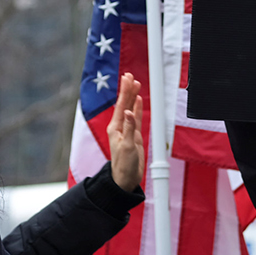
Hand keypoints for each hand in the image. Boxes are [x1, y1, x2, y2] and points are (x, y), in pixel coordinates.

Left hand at [106, 73, 143, 192]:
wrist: (126, 179)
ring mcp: (127, 130)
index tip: (127, 78)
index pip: (121, 105)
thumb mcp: (127, 147)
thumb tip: (129, 112)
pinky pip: (137, 118)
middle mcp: (120, 127)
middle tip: (130, 75)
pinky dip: (138, 108)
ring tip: (135, 84)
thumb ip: (129, 129)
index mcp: (116, 128)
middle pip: (125, 103)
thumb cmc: (124, 165)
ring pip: (131, 109)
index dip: (125, 91)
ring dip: (133, 96)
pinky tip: (139, 101)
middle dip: (127, 89)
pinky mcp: (134, 135)